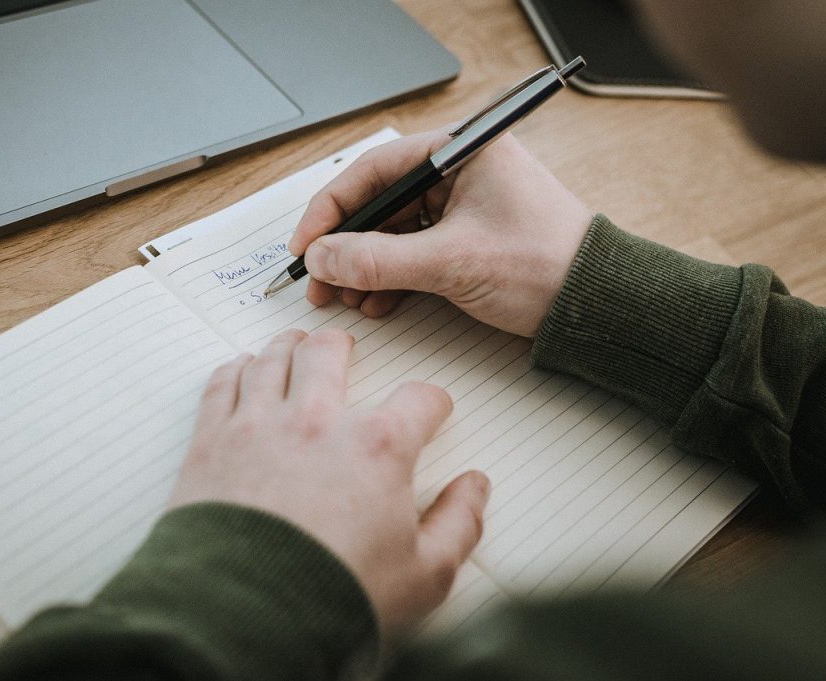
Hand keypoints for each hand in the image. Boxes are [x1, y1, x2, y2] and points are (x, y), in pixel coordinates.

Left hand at [169, 328, 489, 640]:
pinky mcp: (211, 443)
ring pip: (272, 358)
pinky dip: (234, 369)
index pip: (417, 399)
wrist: (245, 619)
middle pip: (329, 352)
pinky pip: (222, 384)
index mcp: (376, 447)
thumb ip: (459, 523)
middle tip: (345, 346)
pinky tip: (241, 370)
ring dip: (287, 345)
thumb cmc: (332, 597)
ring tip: (292, 343)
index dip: (431, 402)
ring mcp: (259, 426)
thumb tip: (475, 487)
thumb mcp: (425, 575)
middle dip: (342, 345)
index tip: (430, 409)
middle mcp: (316, 421)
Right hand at [288, 130, 592, 336]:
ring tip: (346, 298)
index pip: (376, 171)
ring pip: (394, 231)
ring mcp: (464, 205)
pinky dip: (392, 277)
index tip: (306, 244)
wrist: (597, 306)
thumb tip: (323, 258)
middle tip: (319, 279)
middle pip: (381, 203)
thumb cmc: (544, 267)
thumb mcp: (450, 263)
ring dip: (365, 267)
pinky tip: (377, 301)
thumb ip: (377, 260)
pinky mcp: (468, 237)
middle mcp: (460, 171)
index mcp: (462, 151)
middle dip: (347, 246)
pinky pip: (415, 251)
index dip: (331, 209)